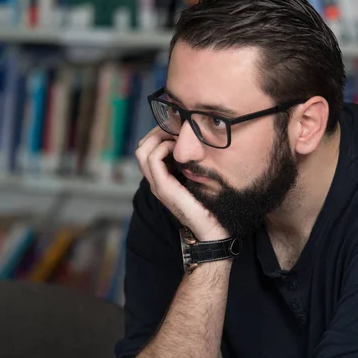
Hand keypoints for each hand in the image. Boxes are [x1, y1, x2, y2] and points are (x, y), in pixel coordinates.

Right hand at [135, 126, 229, 240]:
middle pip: (143, 147)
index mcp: (165, 178)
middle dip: (157, 131)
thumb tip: (203, 144)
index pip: (149, 148)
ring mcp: (158, 185)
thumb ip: (197, 164)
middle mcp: (157, 180)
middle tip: (176, 127)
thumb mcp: (204, 178)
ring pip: (143, 151)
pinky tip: (177, 148)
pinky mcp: (164, 188)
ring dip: (158, 137)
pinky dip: (162, 148)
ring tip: (176, 136)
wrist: (214, 231)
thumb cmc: (213, 206)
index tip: (179, 127)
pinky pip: (153, 159)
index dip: (160, 133)